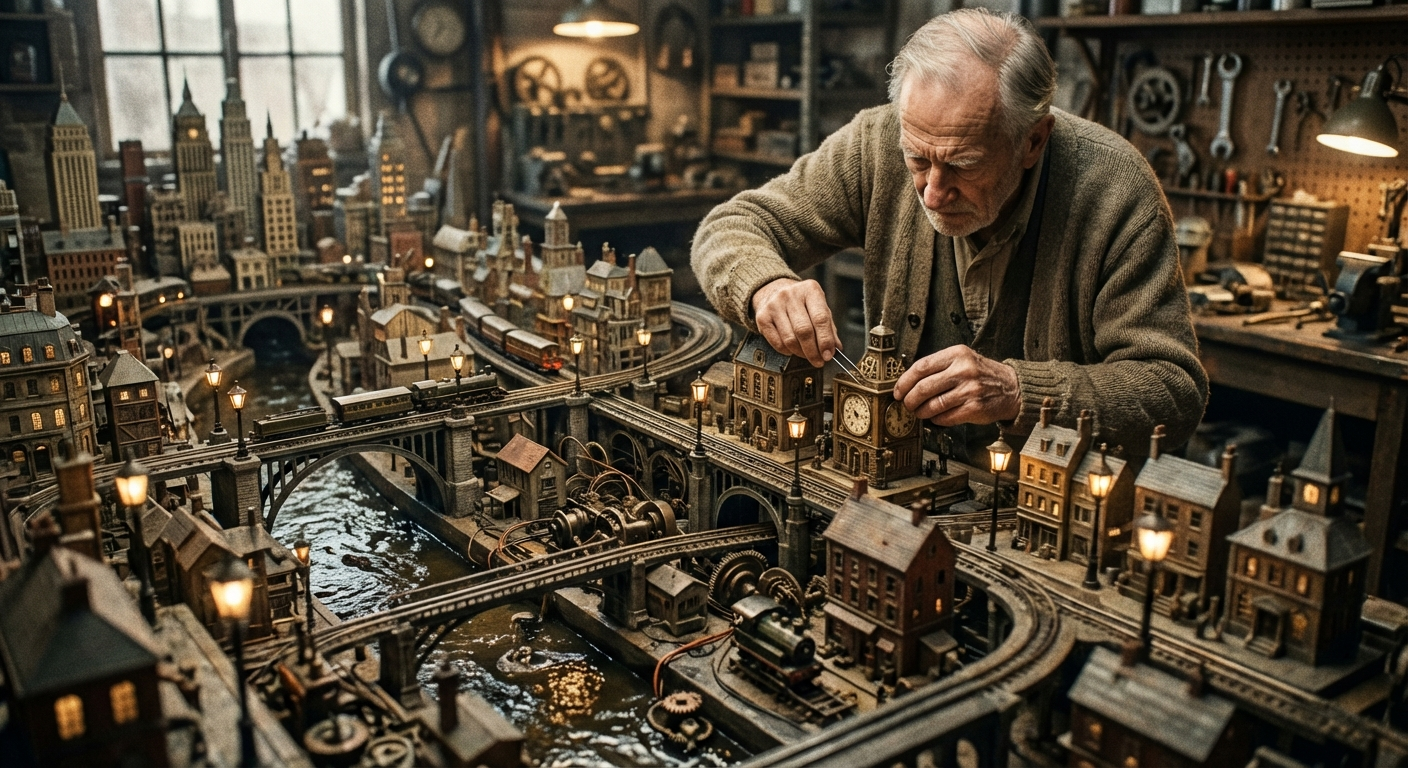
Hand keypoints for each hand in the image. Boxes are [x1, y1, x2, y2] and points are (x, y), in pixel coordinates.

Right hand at [751, 278, 839, 367]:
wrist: (773, 291)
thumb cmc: (801, 303)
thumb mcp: (819, 308)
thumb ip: (829, 328)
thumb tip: (835, 349)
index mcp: (810, 290)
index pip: (820, 318)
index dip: (825, 340)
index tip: (828, 355)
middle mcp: (790, 295)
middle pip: (804, 330)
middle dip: (813, 351)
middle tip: (819, 361)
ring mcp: (774, 305)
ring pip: (790, 340)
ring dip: (801, 353)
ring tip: (806, 355)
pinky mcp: (762, 317)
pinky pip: (777, 343)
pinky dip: (787, 351)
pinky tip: (792, 348)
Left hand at [893, 346, 1020, 425]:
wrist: (1012, 388)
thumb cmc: (982, 374)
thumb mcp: (962, 360)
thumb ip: (939, 367)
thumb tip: (908, 382)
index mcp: (957, 354)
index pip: (921, 367)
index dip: (904, 381)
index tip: (898, 391)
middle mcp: (963, 370)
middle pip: (923, 387)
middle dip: (910, 399)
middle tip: (907, 404)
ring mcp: (970, 390)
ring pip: (933, 405)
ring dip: (921, 412)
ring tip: (920, 412)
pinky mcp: (974, 408)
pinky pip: (945, 418)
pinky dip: (936, 420)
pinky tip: (937, 417)